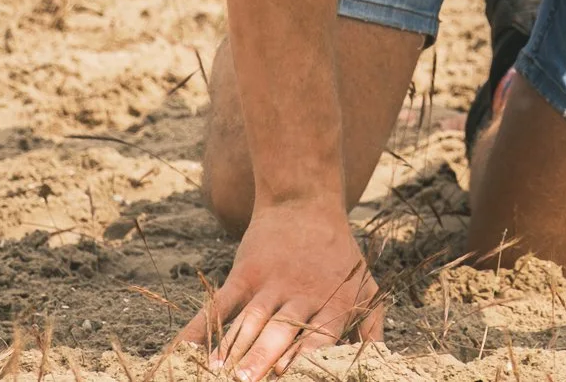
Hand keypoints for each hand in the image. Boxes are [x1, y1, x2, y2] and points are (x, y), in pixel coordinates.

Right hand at [173, 200, 383, 380]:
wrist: (305, 202)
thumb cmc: (339, 256)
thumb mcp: (365, 287)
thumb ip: (371, 329)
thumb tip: (380, 363)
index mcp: (333, 306)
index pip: (318, 342)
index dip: (303, 363)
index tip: (287, 379)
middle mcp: (301, 295)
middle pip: (280, 333)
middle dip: (262, 361)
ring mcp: (270, 283)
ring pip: (250, 320)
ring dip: (232, 350)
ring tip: (216, 375)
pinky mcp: (245, 272)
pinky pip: (220, 305)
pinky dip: (200, 330)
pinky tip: (185, 353)